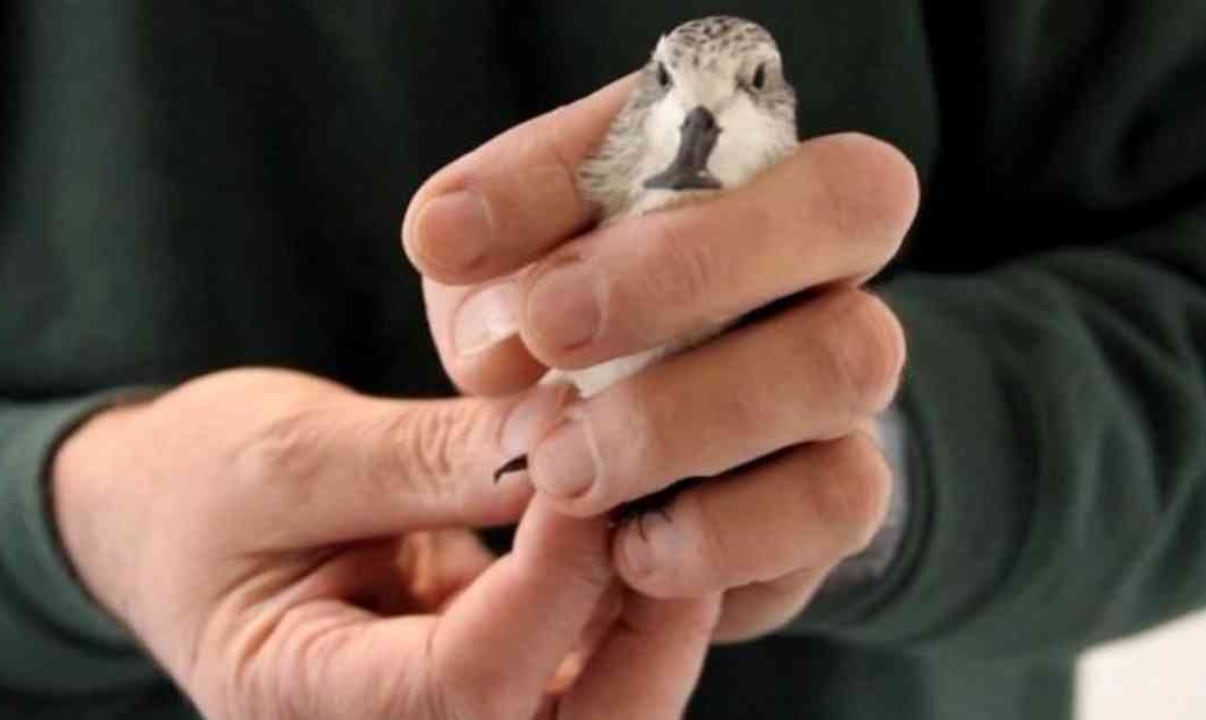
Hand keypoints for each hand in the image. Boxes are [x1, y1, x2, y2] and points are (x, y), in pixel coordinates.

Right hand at [52, 368, 718, 719]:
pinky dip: (630, 605)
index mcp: (299, 704)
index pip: (468, 684)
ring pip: (602, 715)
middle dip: (649, 629)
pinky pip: (590, 674)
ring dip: (655, 616)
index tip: (594, 461)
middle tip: (677, 501)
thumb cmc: (205, 485)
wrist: (175, 517)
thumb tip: (569, 437)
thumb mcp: (295, 454)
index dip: (554, 576)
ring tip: (668, 499)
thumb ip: (431, 458)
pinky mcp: (494, 689)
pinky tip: (639, 520)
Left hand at [403, 78, 917, 640]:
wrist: (626, 459)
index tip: (477, 261)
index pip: (729, 116)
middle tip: (550, 334)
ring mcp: (849, 382)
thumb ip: (481, 240)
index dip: (617, 182)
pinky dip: (721, 532)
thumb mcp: (502, 266)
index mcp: (747, 174)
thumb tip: (450, 236)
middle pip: (849, 209)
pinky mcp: (843, 494)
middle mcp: (826, 264)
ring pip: (845, 362)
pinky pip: (836, 501)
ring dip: (684, 417)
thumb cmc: (565, 326)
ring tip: (562, 468)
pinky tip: (629, 549)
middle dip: (684, 270)